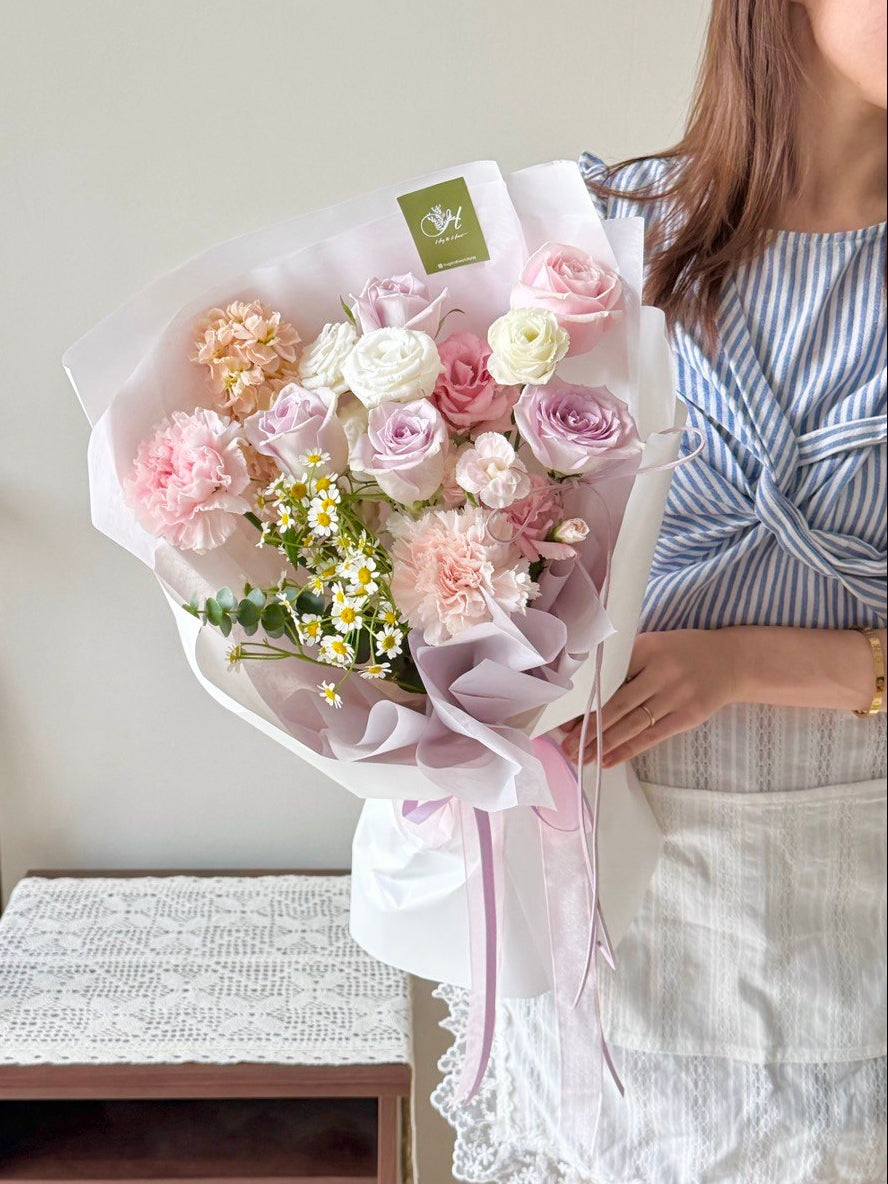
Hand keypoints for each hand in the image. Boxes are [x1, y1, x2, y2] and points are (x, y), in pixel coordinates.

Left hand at [560, 628, 740, 767]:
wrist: (732, 661)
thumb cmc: (682, 652)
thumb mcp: (654, 644)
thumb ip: (625, 661)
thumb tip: (587, 691)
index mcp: (647, 648)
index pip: (608, 677)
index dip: (585, 699)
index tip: (562, 715)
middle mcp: (662, 671)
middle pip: (618, 704)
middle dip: (589, 727)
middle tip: (566, 743)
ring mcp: (677, 695)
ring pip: (632, 724)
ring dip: (604, 743)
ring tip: (581, 756)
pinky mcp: (689, 716)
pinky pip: (652, 736)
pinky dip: (628, 749)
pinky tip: (609, 759)